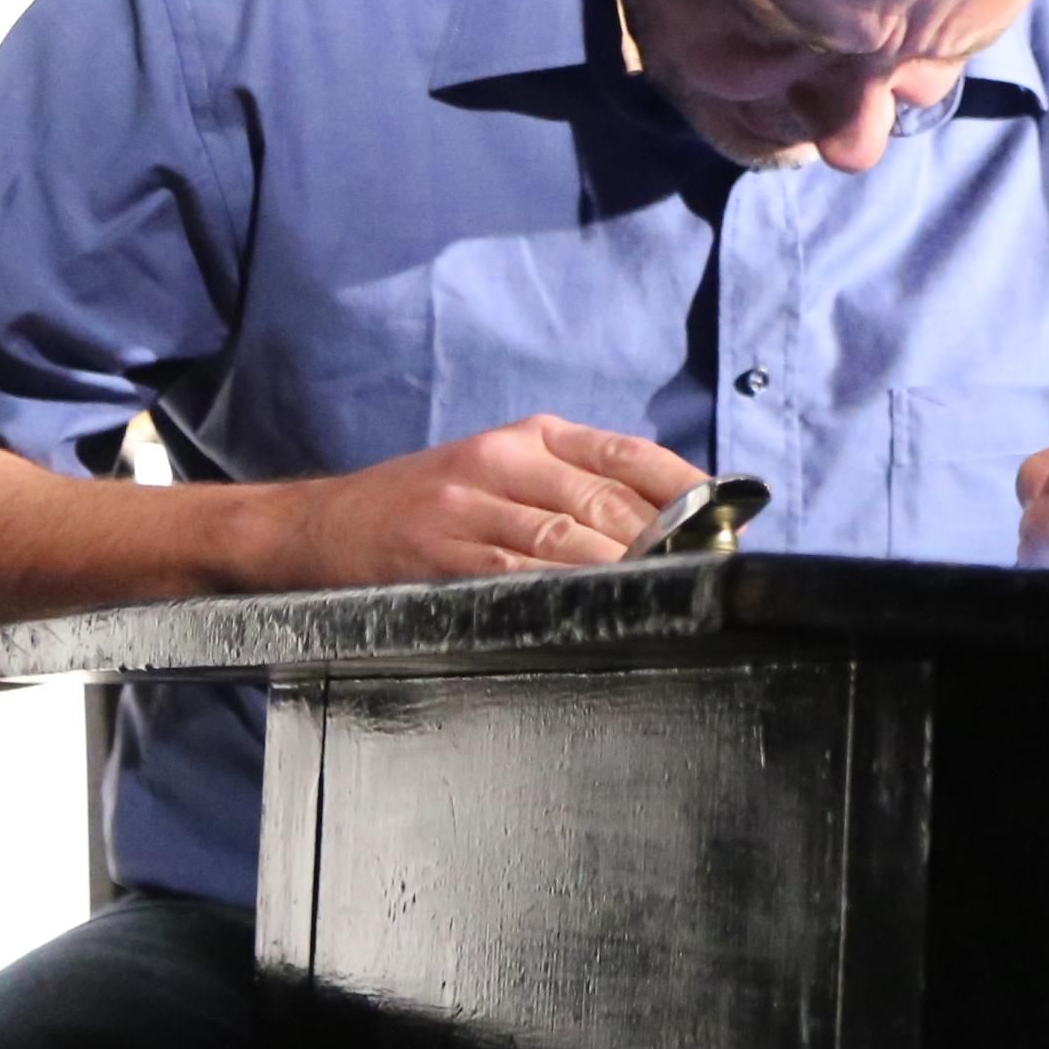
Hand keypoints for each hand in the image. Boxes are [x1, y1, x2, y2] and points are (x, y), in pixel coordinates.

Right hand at [257, 415, 706, 587]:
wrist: (321, 526)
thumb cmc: (429, 506)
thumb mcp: (500, 472)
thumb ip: (572, 487)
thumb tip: (668, 523)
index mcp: (529, 437)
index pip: (625, 454)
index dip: (683, 486)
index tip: (727, 519)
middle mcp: (501, 460)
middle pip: (604, 500)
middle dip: (662, 540)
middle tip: (703, 573)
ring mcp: (466, 506)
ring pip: (564, 539)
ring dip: (621, 571)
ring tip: (665, 596)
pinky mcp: (437, 553)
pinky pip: (512, 575)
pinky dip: (560, 594)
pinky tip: (594, 611)